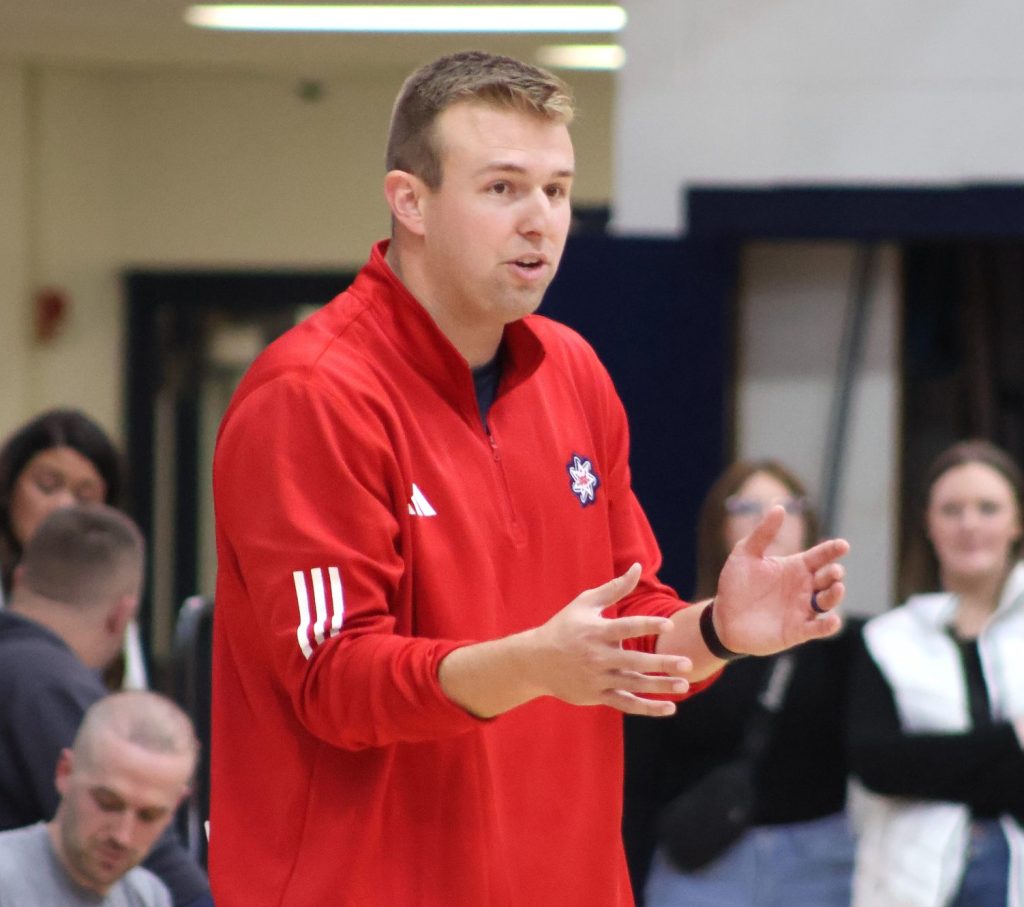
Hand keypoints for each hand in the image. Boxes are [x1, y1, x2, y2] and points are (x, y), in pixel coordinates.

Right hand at [526, 564, 692, 716]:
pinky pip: (625, 703)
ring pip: (633, 685)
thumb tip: (637, 566)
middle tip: (688, 664)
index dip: (647, 625)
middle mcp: (597, 656)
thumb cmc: (564, 627)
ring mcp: (597, 678)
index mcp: (596, 631)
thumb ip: (615, 588)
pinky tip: (669, 708)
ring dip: (660, 687)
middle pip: (633, 661)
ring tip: (685, 686)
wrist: (535, 661)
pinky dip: (647, 708)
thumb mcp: (585, 603)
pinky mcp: (597, 695)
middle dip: (661, 663)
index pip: (625, 628)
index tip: (669, 625)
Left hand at [712, 505, 847, 655]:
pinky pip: (817, 628)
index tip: (842, 545)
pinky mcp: (797, 631)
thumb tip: (779, 507)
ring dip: (835, 595)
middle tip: (833, 571)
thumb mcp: (746, 553)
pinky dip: (828, 626)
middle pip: (828, 578)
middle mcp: (803, 587)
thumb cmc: (736, 584)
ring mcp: (802, 609)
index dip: (833, 550)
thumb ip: (763, 533)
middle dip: (835, 573)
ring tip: (837, 587)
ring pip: (827, 602)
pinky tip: (832, 620)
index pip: (820, 556)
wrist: (723, 616)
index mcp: (795, 567)